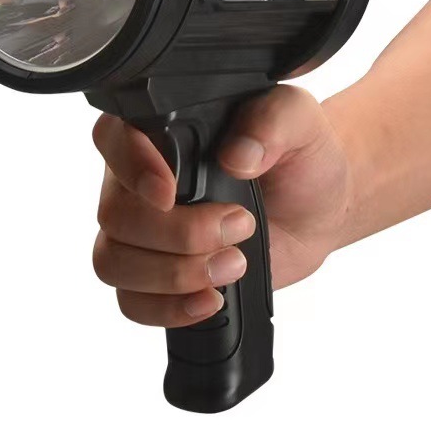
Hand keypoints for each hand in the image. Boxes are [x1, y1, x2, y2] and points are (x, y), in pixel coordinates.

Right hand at [91, 85, 351, 326]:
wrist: (317, 211)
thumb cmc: (301, 158)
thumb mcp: (301, 122)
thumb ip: (272, 122)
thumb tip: (237, 155)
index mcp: (163, 131)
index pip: (113, 138)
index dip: (131, 167)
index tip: (170, 193)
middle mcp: (140, 179)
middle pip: (115, 214)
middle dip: (179, 233)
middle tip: (240, 225)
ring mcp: (144, 231)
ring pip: (113, 260)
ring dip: (174, 274)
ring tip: (234, 264)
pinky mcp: (156, 275)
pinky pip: (131, 302)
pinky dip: (168, 308)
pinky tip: (210, 299)